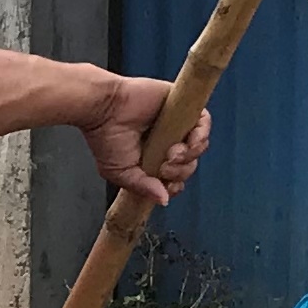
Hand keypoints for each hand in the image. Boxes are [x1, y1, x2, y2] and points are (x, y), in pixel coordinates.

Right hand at [83, 76, 208, 209]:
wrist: (103, 109)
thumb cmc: (106, 138)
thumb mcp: (120, 173)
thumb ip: (143, 188)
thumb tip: (163, 200)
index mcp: (154, 157)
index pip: (177, 176)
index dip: (176, 184)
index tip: (167, 185)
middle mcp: (167, 142)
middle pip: (189, 164)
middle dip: (180, 171)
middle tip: (164, 166)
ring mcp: (176, 125)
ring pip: (199, 145)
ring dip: (190, 155)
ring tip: (172, 153)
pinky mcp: (183, 107)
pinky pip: (204, 121)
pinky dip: (201, 134)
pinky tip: (190, 141)